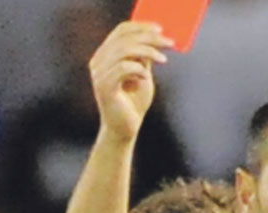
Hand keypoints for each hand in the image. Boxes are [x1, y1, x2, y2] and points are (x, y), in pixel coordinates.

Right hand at [89, 21, 173, 140]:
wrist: (125, 129)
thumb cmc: (133, 103)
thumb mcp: (142, 74)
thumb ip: (143, 57)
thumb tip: (152, 38)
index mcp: (105, 55)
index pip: (121, 31)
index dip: (141, 27)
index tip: (161, 30)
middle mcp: (98, 61)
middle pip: (123, 38)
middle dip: (149, 38)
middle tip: (170, 43)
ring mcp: (99, 74)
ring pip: (123, 50)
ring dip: (148, 52)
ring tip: (163, 60)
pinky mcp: (104, 87)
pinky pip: (123, 68)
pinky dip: (138, 69)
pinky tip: (145, 77)